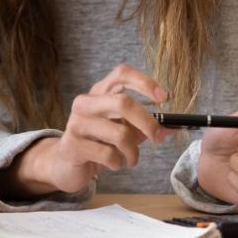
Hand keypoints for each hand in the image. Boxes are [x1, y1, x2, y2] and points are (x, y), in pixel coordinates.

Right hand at [0, 64, 169, 198]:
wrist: (66, 163)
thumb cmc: (98, 142)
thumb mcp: (122, 130)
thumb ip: (143, 126)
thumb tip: (171, 127)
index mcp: (99, 93)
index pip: (121, 73)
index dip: (145, 82)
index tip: (164, 98)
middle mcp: (85, 102)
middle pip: (123, 102)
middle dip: (147, 122)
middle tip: (157, 138)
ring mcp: (76, 122)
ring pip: (119, 133)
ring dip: (133, 152)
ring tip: (131, 159)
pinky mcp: (72, 144)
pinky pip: (108, 154)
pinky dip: (119, 163)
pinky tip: (113, 164)